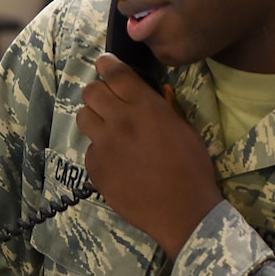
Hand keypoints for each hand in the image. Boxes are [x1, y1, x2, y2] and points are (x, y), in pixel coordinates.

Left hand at [76, 54, 221, 258]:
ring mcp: (104, 144)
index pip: (114, 72)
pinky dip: (99, 152)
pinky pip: (89, 149)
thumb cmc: (192, 169)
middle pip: (91, 91)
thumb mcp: (186, 130)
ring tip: (109, 131)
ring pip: (83, 117)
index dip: (107, 64)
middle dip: (98, 92)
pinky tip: (116, 163)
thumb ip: (166, 107)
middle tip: (108, 103)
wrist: (183, 211)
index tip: (105, 65)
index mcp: (146, 106)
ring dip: (94, 119)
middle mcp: (120, 120)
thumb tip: (155, 91)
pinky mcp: (95, 167)